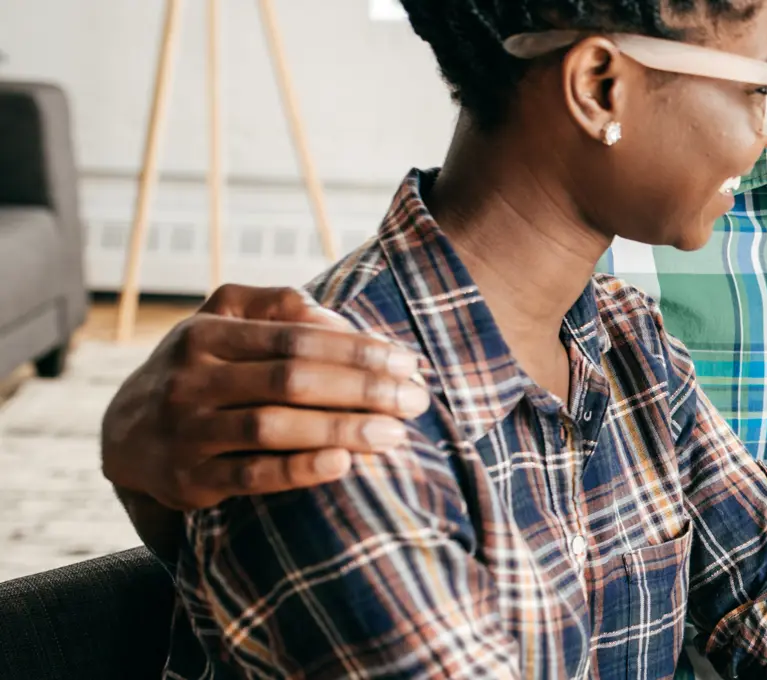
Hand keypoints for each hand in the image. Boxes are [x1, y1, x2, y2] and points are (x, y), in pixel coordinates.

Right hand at [101, 284, 428, 510]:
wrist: (127, 436)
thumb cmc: (200, 369)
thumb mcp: (223, 322)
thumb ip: (277, 306)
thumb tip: (336, 318)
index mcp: (205, 334)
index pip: (295, 338)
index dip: (356, 350)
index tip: (407, 362)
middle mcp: (191, 380)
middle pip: (291, 380)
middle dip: (362, 389)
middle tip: (415, 400)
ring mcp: (186, 431)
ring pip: (272, 427)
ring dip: (341, 429)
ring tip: (394, 434)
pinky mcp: (189, 480)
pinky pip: (250, 475)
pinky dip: (298, 469)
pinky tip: (343, 464)